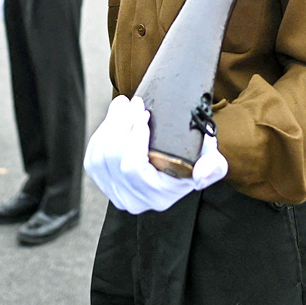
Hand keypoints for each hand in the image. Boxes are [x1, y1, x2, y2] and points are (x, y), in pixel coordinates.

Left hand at [84, 96, 227, 214]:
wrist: (178, 165)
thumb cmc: (195, 160)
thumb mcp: (212, 162)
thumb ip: (213, 167)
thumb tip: (201, 174)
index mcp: (157, 197)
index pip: (133, 168)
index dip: (134, 138)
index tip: (145, 113)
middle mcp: (133, 201)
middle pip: (112, 160)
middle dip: (121, 125)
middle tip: (134, 102)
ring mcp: (115, 194)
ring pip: (99, 157)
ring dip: (109, 126)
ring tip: (124, 105)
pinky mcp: (103, 183)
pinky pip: (92, 158)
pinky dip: (100, 135)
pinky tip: (113, 119)